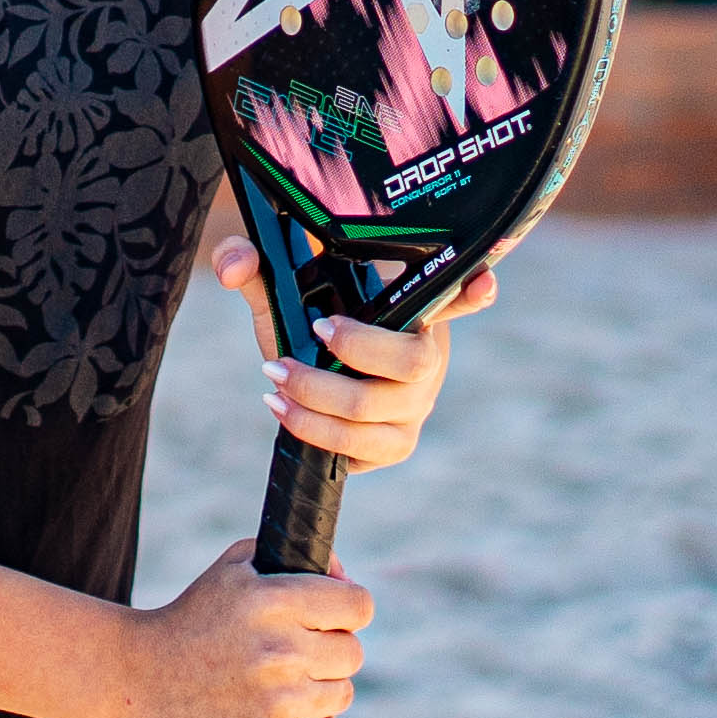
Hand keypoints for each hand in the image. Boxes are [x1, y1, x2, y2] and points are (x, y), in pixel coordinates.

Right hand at [120, 540, 371, 717]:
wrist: (139, 682)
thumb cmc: (194, 619)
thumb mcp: (234, 569)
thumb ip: (292, 557)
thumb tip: (343, 574)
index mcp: (274, 602)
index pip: (359, 606)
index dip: (348, 609)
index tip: (332, 618)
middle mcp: (280, 652)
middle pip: (353, 653)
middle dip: (330, 650)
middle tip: (297, 653)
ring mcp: (276, 704)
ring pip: (342, 694)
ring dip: (319, 688)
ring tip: (281, 684)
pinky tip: (282, 714)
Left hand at [210, 237, 498, 473]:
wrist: (308, 366)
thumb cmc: (312, 318)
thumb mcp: (286, 287)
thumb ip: (255, 263)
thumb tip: (235, 267)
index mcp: (417, 311)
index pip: (460, 297)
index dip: (475, 294)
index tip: (482, 281)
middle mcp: (427, 360)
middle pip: (410, 367)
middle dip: (354, 353)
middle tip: (306, 338)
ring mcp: (414, 408)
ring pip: (375, 418)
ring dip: (317, 404)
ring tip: (274, 383)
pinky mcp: (393, 446)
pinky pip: (361, 454)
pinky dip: (315, 435)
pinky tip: (285, 412)